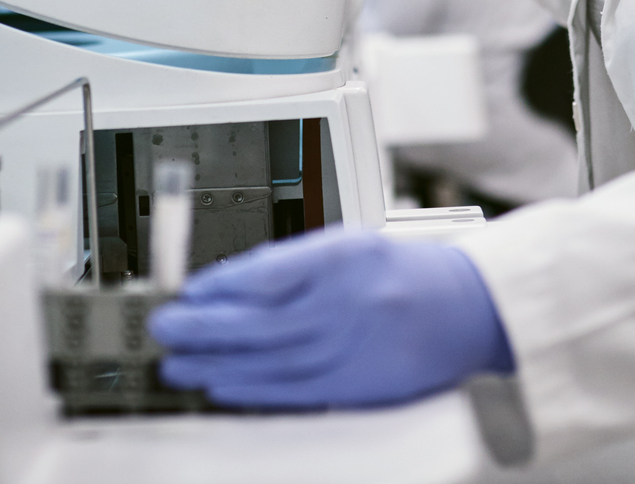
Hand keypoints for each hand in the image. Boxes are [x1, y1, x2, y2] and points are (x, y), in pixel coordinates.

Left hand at [149, 230, 514, 408]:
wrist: (470, 307)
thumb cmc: (407, 272)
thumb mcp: (351, 244)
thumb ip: (294, 262)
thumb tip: (232, 283)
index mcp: (344, 258)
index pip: (266, 272)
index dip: (220, 285)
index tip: (187, 290)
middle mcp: (346, 303)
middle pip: (259, 320)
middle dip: (203, 325)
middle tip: (164, 326)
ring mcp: (352, 347)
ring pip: (269, 359)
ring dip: (217, 362)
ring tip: (178, 362)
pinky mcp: (358, 385)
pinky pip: (293, 391)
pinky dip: (252, 389)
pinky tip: (221, 385)